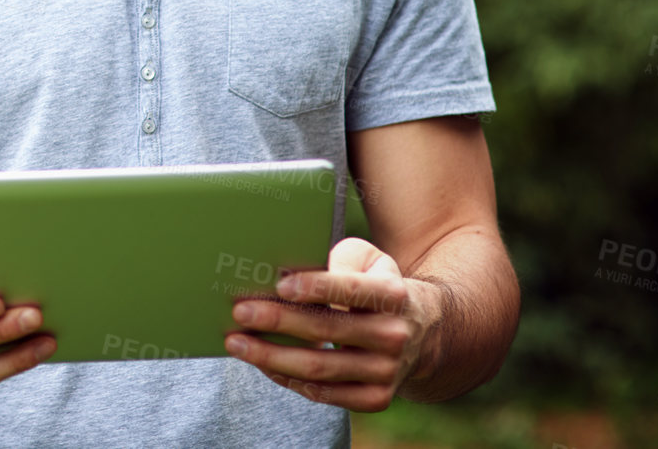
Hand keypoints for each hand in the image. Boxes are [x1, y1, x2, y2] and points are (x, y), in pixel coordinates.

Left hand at [222, 236, 443, 411]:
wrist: (421, 332)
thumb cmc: (375, 284)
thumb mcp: (368, 259)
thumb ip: (340, 258)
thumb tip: (297, 274)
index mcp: (393, 294)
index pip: (352, 289)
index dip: (316, 287)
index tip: (280, 285)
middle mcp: (395, 334)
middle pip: (327, 329)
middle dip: (278, 321)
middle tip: (240, 311)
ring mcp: (387, 371)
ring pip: (320, 368)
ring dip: (271, 357)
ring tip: (237, 343)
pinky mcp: (376, 398)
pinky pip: (324, 394)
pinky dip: (287, 379)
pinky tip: (262, 364)